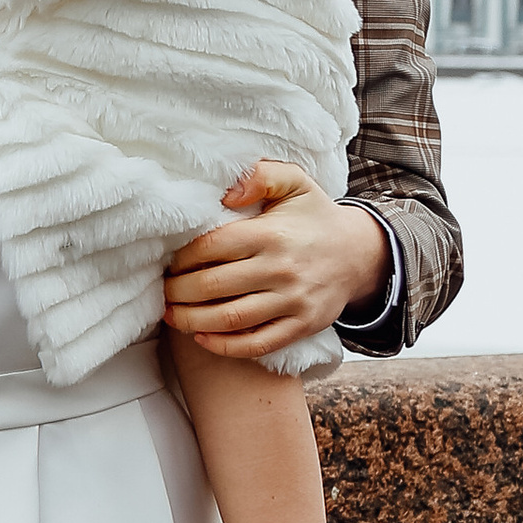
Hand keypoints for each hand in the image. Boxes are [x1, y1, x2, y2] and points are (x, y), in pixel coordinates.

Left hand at [165, 165, 388, 359]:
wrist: (360, 254)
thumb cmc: (314, 217)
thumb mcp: (294, 182)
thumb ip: (261, 175)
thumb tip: (225, 193)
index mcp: (271, 233)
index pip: (211, 247)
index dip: (182, 258)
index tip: (169, 263)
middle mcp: (281, 268)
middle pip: (213, 286)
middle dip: (178, 292)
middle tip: (163, 292)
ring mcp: (292, 301)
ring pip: (229, 319)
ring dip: (191, 321)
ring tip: (172, 315)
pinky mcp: (301, 326)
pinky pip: (257, 344)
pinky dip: (224, 347)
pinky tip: (202, 338)